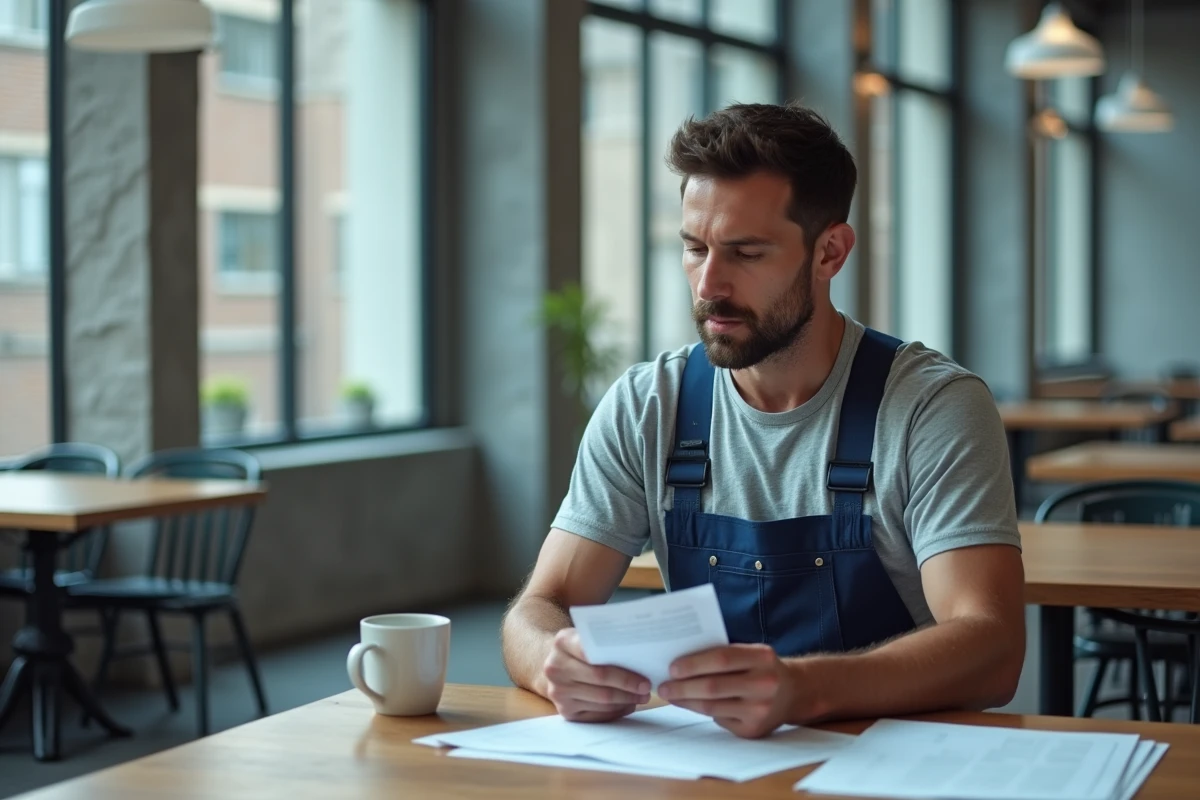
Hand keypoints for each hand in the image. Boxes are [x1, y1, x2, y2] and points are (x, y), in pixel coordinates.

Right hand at [541, 628, 650, 721]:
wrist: (557, 664)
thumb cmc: (581, 648)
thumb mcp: (587, 636)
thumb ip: (605, 640)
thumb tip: (641, 652)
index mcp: (562, 643)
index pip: (594, 654)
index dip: (622, 669)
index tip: (644, 677)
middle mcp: (555, 668)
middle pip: (600, 679)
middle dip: (628, 686)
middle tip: (647, 688)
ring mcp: (558, 692)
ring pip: (602, 700)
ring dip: (626, 700)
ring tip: (641, 696)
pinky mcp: (565, 711)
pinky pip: (597, 715)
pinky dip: (616, 711)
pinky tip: (628, 704)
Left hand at [657, 644, 798, 737]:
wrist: (792, 692)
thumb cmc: (760, 668)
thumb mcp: (750, 653)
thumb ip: (722, 654)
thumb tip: (679, 661)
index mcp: (762, 657)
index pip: (721, 659)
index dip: (693, 664)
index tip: (671, 668)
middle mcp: (765, 683)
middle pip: (713, 686)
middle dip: (682, 687)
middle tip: (663, 687)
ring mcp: (761, 709)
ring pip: (712, 706)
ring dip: (686, 701)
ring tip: (670, 696)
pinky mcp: (754, 729)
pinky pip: (719, 719)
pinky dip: (701, 711)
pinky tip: (690, 704)